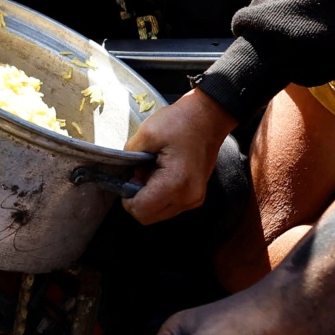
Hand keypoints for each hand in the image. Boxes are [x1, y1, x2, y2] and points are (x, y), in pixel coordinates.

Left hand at [123, 88, 238, 223]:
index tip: (130, 176)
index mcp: (176, 183)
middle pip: (148, 217)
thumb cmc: (180, 122)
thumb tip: (125, 176)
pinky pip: (170, 205)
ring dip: (149, 197)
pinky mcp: (196, 196)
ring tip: (153, 171)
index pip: (140, 211)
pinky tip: (163, 174)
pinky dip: (160, 195)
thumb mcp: (146, 133)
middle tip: (140, 173)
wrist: (209, 117)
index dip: (127, 197)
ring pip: (158, 213)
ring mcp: (194, 199)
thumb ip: (129, 158)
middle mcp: (188, 197)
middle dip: (138, 198)